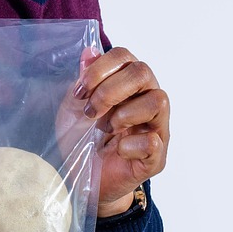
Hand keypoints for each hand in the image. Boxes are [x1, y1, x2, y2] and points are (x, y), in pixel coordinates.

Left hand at [73, 47, 169, 216]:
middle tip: (91, 111)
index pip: (124, 56)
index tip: (81, 91)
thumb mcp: (74, 107)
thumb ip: (83, 80)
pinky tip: (117, 150)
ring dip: (124, 114)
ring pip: (158, 100)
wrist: (83, 180)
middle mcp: (147, 99)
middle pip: (143, 72)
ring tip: (106, 129)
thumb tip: (89, 51)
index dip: (101, 68)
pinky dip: (130, 145)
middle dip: (110, 90)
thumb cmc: (82, 139)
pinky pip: (154, 140)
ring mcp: (156, 127)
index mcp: (127, 83)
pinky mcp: (157, 156)